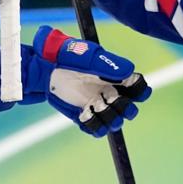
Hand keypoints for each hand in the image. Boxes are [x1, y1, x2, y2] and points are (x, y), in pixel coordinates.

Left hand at [30, 26, 150, 136]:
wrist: (43, 67)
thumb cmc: (66, 55)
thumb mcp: (86, 56)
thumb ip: (107, 63)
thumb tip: (129, 70)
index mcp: (116, 76)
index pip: (138, 87)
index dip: (140, 90)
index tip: (130, 90)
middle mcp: (109, 92)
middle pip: (129, 108)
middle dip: (126, 110)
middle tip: (111, 103)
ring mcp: (97, 105)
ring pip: (114, 121)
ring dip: (110, 120)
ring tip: (95, 109)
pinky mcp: (83, 115)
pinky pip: (95, 128)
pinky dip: (93, 126)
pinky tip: (84, 116)